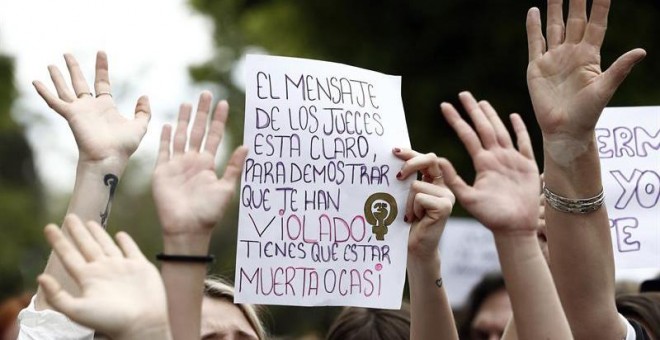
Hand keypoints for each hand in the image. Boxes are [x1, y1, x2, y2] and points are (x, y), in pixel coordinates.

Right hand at [32, 51, 149, 164]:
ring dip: (57, 77)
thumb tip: (144, 95)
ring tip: (51, 64)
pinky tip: (35, 82)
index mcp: (106, 107)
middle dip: (74, 68)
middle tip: (67, 53)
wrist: (108, 157)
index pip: (102, 82)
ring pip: (65, 89)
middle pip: (80, 82)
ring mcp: (79, 111)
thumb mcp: (139, 126)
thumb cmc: (123, 146)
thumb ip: (143, 111)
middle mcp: (90, 107)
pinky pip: (54, 101)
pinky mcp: (70, 115)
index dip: (101, 68)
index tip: (101, 52)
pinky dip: (44, 92)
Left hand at [37, 215, 170, 339]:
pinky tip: (120, 235)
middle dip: (77, 232)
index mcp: (88, 278)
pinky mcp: (140, 266)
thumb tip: (40, 277)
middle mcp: (103, 270)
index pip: (69, 255)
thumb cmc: (110, 320)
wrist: (142, 323)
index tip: (48, 227)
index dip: (58, 242)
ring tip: (90, 222)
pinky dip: (126, 241)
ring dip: (98, 234)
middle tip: (69, 217)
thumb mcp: (77, 310)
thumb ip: (58, 296)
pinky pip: (131, 249)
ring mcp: (122, 267)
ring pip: (107, 245)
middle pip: (87, 246)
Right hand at [152, 91, 247, 236]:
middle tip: (206, 94)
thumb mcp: (226, 188)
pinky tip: (169, 125)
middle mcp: (193, 161)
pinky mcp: (162, 171)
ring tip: (188, 103)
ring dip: (184, 120)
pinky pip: (164, 151)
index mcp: (208, 164)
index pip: (214, 136)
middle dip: (202, 113)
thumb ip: (235, 167)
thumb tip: (246, 146)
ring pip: (181, 136)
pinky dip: (166, 138)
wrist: (187, 228)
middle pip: (197, 131)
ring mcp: (177, 165)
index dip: (218, 121)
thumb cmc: (208, 212)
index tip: (223, 103)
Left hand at [394, 149, 454, 259]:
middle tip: (397, 177)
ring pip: (416, 185)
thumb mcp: (404, 197)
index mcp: (435, 182)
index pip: (426, 159)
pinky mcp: (445, 207)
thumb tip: (393, 160)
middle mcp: (443, 188)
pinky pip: (419, 198)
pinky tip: (415, 220)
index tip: (395, 151)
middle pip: (430, 160)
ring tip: (410, 215)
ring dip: (407, 201)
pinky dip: (411, 209)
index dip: (411, 153)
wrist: (413, 248)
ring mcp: (446, 197)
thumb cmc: (405, 223)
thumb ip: (405, 180)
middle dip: (411, 164)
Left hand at [438, 92, 539, 234]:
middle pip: (484, 128)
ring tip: (482, 102)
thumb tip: (438, 160)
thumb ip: (453, 179)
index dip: (457, 120)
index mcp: (482, 163)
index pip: (467, 135)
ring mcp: (512, 160)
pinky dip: (520, 129)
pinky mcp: (528, 165)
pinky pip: (525, 143)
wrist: (514, 228)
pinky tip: (513, 116)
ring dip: (492, 116)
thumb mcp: (467, 198)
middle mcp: (496, 158)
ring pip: (502, 131)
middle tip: (463, 94)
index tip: (445, 106)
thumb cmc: (490, 216)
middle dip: (473, 111)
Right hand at [526, 0, 644, 142]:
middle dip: (576, 1)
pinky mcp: (536, 67)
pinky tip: (534, 12)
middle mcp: (571, 53)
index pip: (596, 24)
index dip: (600, 6)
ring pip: (555, 27)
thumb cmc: (587, 114)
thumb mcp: (605, 90)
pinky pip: (535, 42)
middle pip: (575, 20)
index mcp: (590, 56)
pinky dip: (533, 27)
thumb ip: (619, 69)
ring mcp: (553, 58)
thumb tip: (641, 51)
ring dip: (554, 9)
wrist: (564, 130)